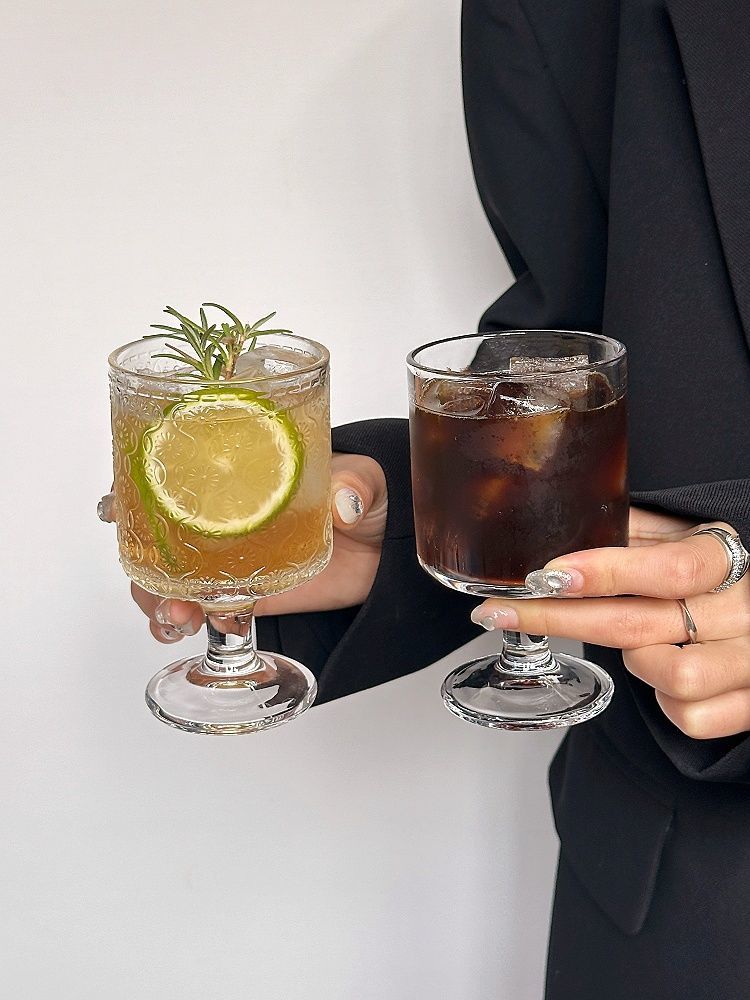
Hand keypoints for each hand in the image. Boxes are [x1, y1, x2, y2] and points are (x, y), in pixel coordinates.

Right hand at [99, 453, 387, 643]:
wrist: (390, 545)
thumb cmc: (369, 496)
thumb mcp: (366, 478)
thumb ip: (356, 484)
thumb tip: (342, 503)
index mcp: (241, 475)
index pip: (172, 475)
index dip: (135, 490)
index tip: (116, 507)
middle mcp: (225, 519)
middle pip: (158, 535)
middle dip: (140, 558)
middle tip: (151, 579)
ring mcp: (234, 561)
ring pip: (173, 578)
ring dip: (160, 598)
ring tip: (176, 615)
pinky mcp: (251, 596)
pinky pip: (208, 611)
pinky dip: (193, 622)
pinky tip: (195, 628)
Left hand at [471, 509, 749, 738]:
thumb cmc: (713, 575)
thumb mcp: (682, 538)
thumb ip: (633, 532)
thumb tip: (559, 522)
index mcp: (723, 557)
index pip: (670, 568)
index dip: (606, 573)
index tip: (547, 575)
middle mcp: (744, 609)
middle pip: (641, 625)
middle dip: (560, 621)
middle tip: (502, 613)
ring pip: (671, 677)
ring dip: (637, 663)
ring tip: (636, 644)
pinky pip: (689, 717)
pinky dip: (665, 702)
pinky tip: (662, 675)